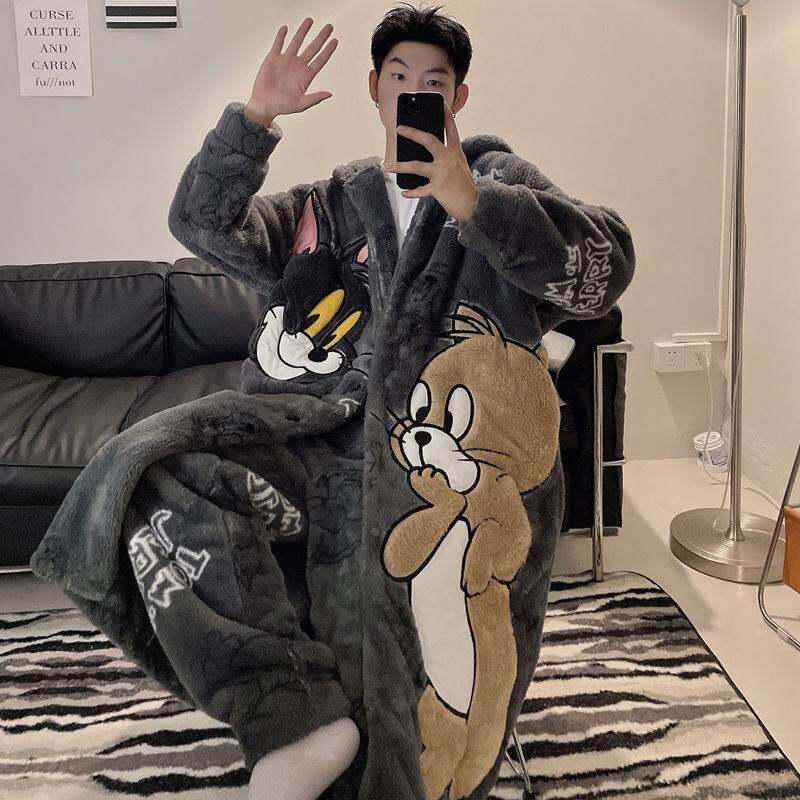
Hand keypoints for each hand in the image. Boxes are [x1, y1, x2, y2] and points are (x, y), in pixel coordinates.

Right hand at [247, 17, 337, 119]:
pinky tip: (286, 28)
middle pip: (312, 48)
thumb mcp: (301, 104)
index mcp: (306, 76)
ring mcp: (286, 60)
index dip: (328, 50)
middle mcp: (298, 66)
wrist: (265, 104)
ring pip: (297, 42)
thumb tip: (329, 94)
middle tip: (329, 27)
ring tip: (310, 20)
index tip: (335, 41)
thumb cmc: (282, 106)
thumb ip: (315, 98)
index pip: (320, 60)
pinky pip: (278, 44)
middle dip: (321, 37)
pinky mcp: (273, 58)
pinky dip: (282, 36)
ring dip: (303, 31)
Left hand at [383, 102, 477, 222]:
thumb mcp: (460, 167)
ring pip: (417, 166)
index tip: (440, 102)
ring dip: (400, 166)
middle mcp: (449, 159)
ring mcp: (443, 173)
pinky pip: (420, 189)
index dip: (446, 114)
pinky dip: (412, 192)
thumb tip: (426, 154)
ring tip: (387, 166)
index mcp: (456, 152)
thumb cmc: (465, 187)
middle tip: (399, 128)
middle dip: (413, 133)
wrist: (474, 205)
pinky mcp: (438, 188)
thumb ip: (447, 158)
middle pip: (429, 140)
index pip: (451, 129)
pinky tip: (404, 192)